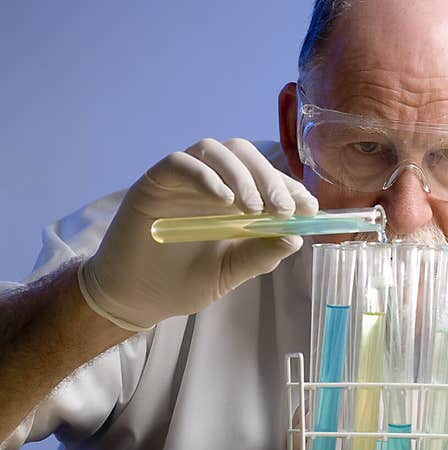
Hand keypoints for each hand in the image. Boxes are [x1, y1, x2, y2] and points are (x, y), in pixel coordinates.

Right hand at [79, 138, 317, 329]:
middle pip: (244, 155)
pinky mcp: (154, 182)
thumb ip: (260, 253)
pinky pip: (180, 162)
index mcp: (233, 198)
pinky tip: (222, 201)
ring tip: (253, 209)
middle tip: (283, 209)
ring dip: (241, 175)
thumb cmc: (183, 283)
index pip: (267, 178)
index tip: (310, 209)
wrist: (135, 298)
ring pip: (215, 150)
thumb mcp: (231, 272)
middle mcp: (210, 181)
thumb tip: (296, 236)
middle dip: (270, 178)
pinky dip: (205, 176)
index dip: (291, 187)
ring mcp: (182, 179)